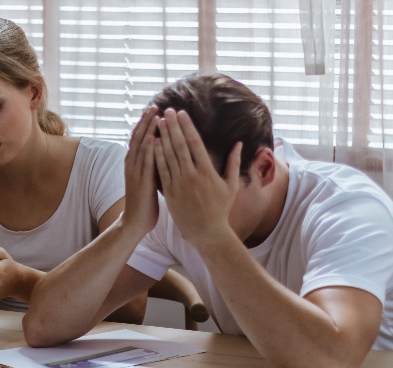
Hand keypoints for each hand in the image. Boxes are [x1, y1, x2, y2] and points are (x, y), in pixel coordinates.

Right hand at [121, 106, 160, 238]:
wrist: (136, 221)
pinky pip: (145, 163)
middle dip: (146, 121)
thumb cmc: (145, 201)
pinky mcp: (140, 182)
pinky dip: (149, 149)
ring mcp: (135, 173)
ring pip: (141, 146)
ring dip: (147, 130)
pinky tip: (154, 138)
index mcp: (134, 163)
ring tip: (155, 115)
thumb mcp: (149, 178)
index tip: (155, 110)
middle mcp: (132, 165)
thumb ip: (154, 163)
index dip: (146, 124)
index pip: (139, 138)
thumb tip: (165, 151)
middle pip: (138, 138)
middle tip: (154, 105)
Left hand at [154, 108, 241, 244]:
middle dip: (173, 126)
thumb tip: (239, 144)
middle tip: (167, 111)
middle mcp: (191, 175)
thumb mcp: (231, 186)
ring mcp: (178, 184)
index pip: (195, 143)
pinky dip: (157, 156)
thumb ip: (233, 163)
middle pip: (179, 146)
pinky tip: (153, 143)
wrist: (206, 232)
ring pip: (168, 156)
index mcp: (207, 171)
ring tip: (159, 122)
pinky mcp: (169, 192)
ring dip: (163, 137)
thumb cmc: (220, 209)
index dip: (187, 126)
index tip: (181, 113)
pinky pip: (161, 170)